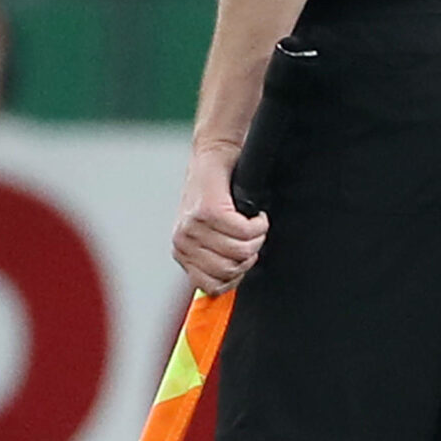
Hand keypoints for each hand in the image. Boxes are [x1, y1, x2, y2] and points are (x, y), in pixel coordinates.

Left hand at [173, 144, 267, 293]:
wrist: (214, 154)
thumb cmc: (216, 193)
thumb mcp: (206, 232)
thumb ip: (214, 257)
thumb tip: (231, 282)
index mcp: (182, 252)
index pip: (211, 287)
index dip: (236, 277)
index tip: (245, 260)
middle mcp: (184, 241)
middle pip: (230, 270)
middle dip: (250, 256)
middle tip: (254, 239)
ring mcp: (195, 226)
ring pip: (240, 251)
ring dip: (257, 238)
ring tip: (256, 225)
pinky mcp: (210, 210)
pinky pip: (245, 232)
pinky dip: (259, 225)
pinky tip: (257, 215)